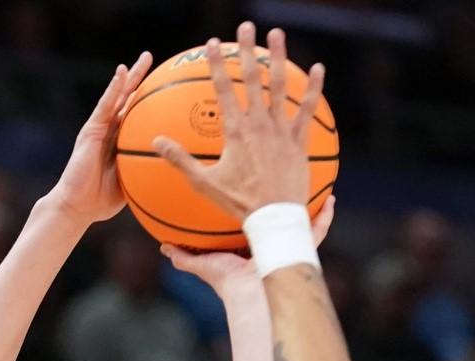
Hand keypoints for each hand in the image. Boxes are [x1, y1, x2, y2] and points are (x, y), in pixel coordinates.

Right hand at [45, 52, 153, 224]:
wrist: (78, 206)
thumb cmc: (101, 201)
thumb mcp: (132, 184)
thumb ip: (146, 173)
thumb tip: (174, 175)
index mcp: (120, 141)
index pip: (138, 115)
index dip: (151, 99)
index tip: (167, 86)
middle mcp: (110, 130)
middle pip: (128, 99)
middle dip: (141, 79)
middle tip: (155, 60)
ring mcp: (100, 128)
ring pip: (118, 96)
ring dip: (131, 76)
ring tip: (145, 58)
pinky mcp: (91, 130)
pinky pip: (105, 106)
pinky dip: (113, 88)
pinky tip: (121, 74)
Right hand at [155, 23, 325, 219]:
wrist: (274, 218)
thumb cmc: (239, 204)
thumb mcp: (204, 183)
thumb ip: (180, 160)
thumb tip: (156, 141)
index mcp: (235, 130)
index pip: (222, 89)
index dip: (216, 64)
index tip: (211, 44)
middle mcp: (258, 123)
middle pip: (251, 78)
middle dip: (246, 50)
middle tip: (244, 27)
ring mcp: (281, 130)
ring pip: (279, 86)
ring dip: (277, 58)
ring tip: (276, 34)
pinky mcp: (299, 140)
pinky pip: (307, 109)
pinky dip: (313, 88)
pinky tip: (318, 68)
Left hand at [162, 196, 334, 291]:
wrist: (249, 295)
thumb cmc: (227, 282)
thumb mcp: (202, 264)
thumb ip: (183, 257)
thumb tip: (164, 247)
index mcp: (250, 245)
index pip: (253, 221)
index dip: (254, 206)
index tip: (253, 188)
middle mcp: (270, 244)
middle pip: (279, 216)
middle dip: (283, 200)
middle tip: (287, 179)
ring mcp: (287, 246)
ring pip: (300, 219)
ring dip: (307, 202)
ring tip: (314, 181)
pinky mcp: (301, 250)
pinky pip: (317, 231)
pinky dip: (325, 217)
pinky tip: (331, 200)